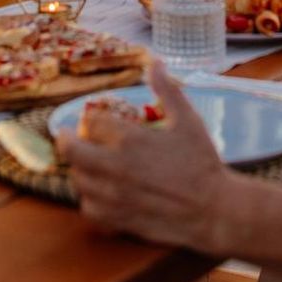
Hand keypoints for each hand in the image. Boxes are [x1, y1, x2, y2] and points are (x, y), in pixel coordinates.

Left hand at [58, 60, 232, 250]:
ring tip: (89, 163)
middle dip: (67, 139)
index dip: (91, 117)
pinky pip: (87, 207)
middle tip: (70, 136)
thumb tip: (155, 63)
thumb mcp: (188, 120)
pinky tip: (99, 191)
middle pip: (71, 150)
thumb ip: (167, 90)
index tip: (94, 118)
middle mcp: (114, 166)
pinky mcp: (117, 219)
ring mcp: (113, 195)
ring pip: (77, 179)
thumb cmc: (202, 163)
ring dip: (79, 168)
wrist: (213, 210)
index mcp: (130, 139)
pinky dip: (89, 197)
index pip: (91, 121)